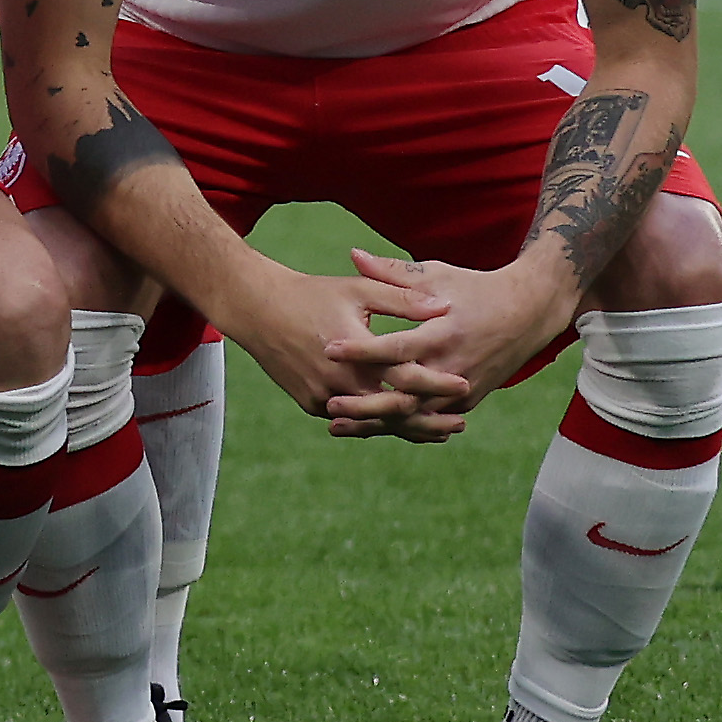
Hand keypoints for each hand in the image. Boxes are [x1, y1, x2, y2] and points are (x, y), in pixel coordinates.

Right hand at [218, 253, 470, 437]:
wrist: (256, 308)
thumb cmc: (311, 294)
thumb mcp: (358, 289)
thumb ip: (402, 299)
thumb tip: (443, 306)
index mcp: (355, 353)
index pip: (405, 377)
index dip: (437, 384)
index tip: (465, 386)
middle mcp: (338, 381)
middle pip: (393, 412)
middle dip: (429, 420)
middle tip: (458, 423)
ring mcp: (322, 397)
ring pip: (372, 422)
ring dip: (405, 428)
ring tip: (436, 431)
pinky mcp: (310, 403)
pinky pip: (350, 418)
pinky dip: (375, 422)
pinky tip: (398, 423)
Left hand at [325, 247, 577, 440]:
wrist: (529, 313)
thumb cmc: (477, 289)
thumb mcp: (437, 275)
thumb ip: (393, 272)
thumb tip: (353, 254)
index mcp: (443, 333)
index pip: (397, 347)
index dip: (362, 350)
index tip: (329, 350)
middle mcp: (453, 366)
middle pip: (404, 394)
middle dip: (365, 403)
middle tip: (328, 404)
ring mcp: (462, 389)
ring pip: (414, 416)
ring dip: (376, 423)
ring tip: (336, 425)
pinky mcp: (467, 401)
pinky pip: (429, 420)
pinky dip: (400, 426)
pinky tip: (368, 429)